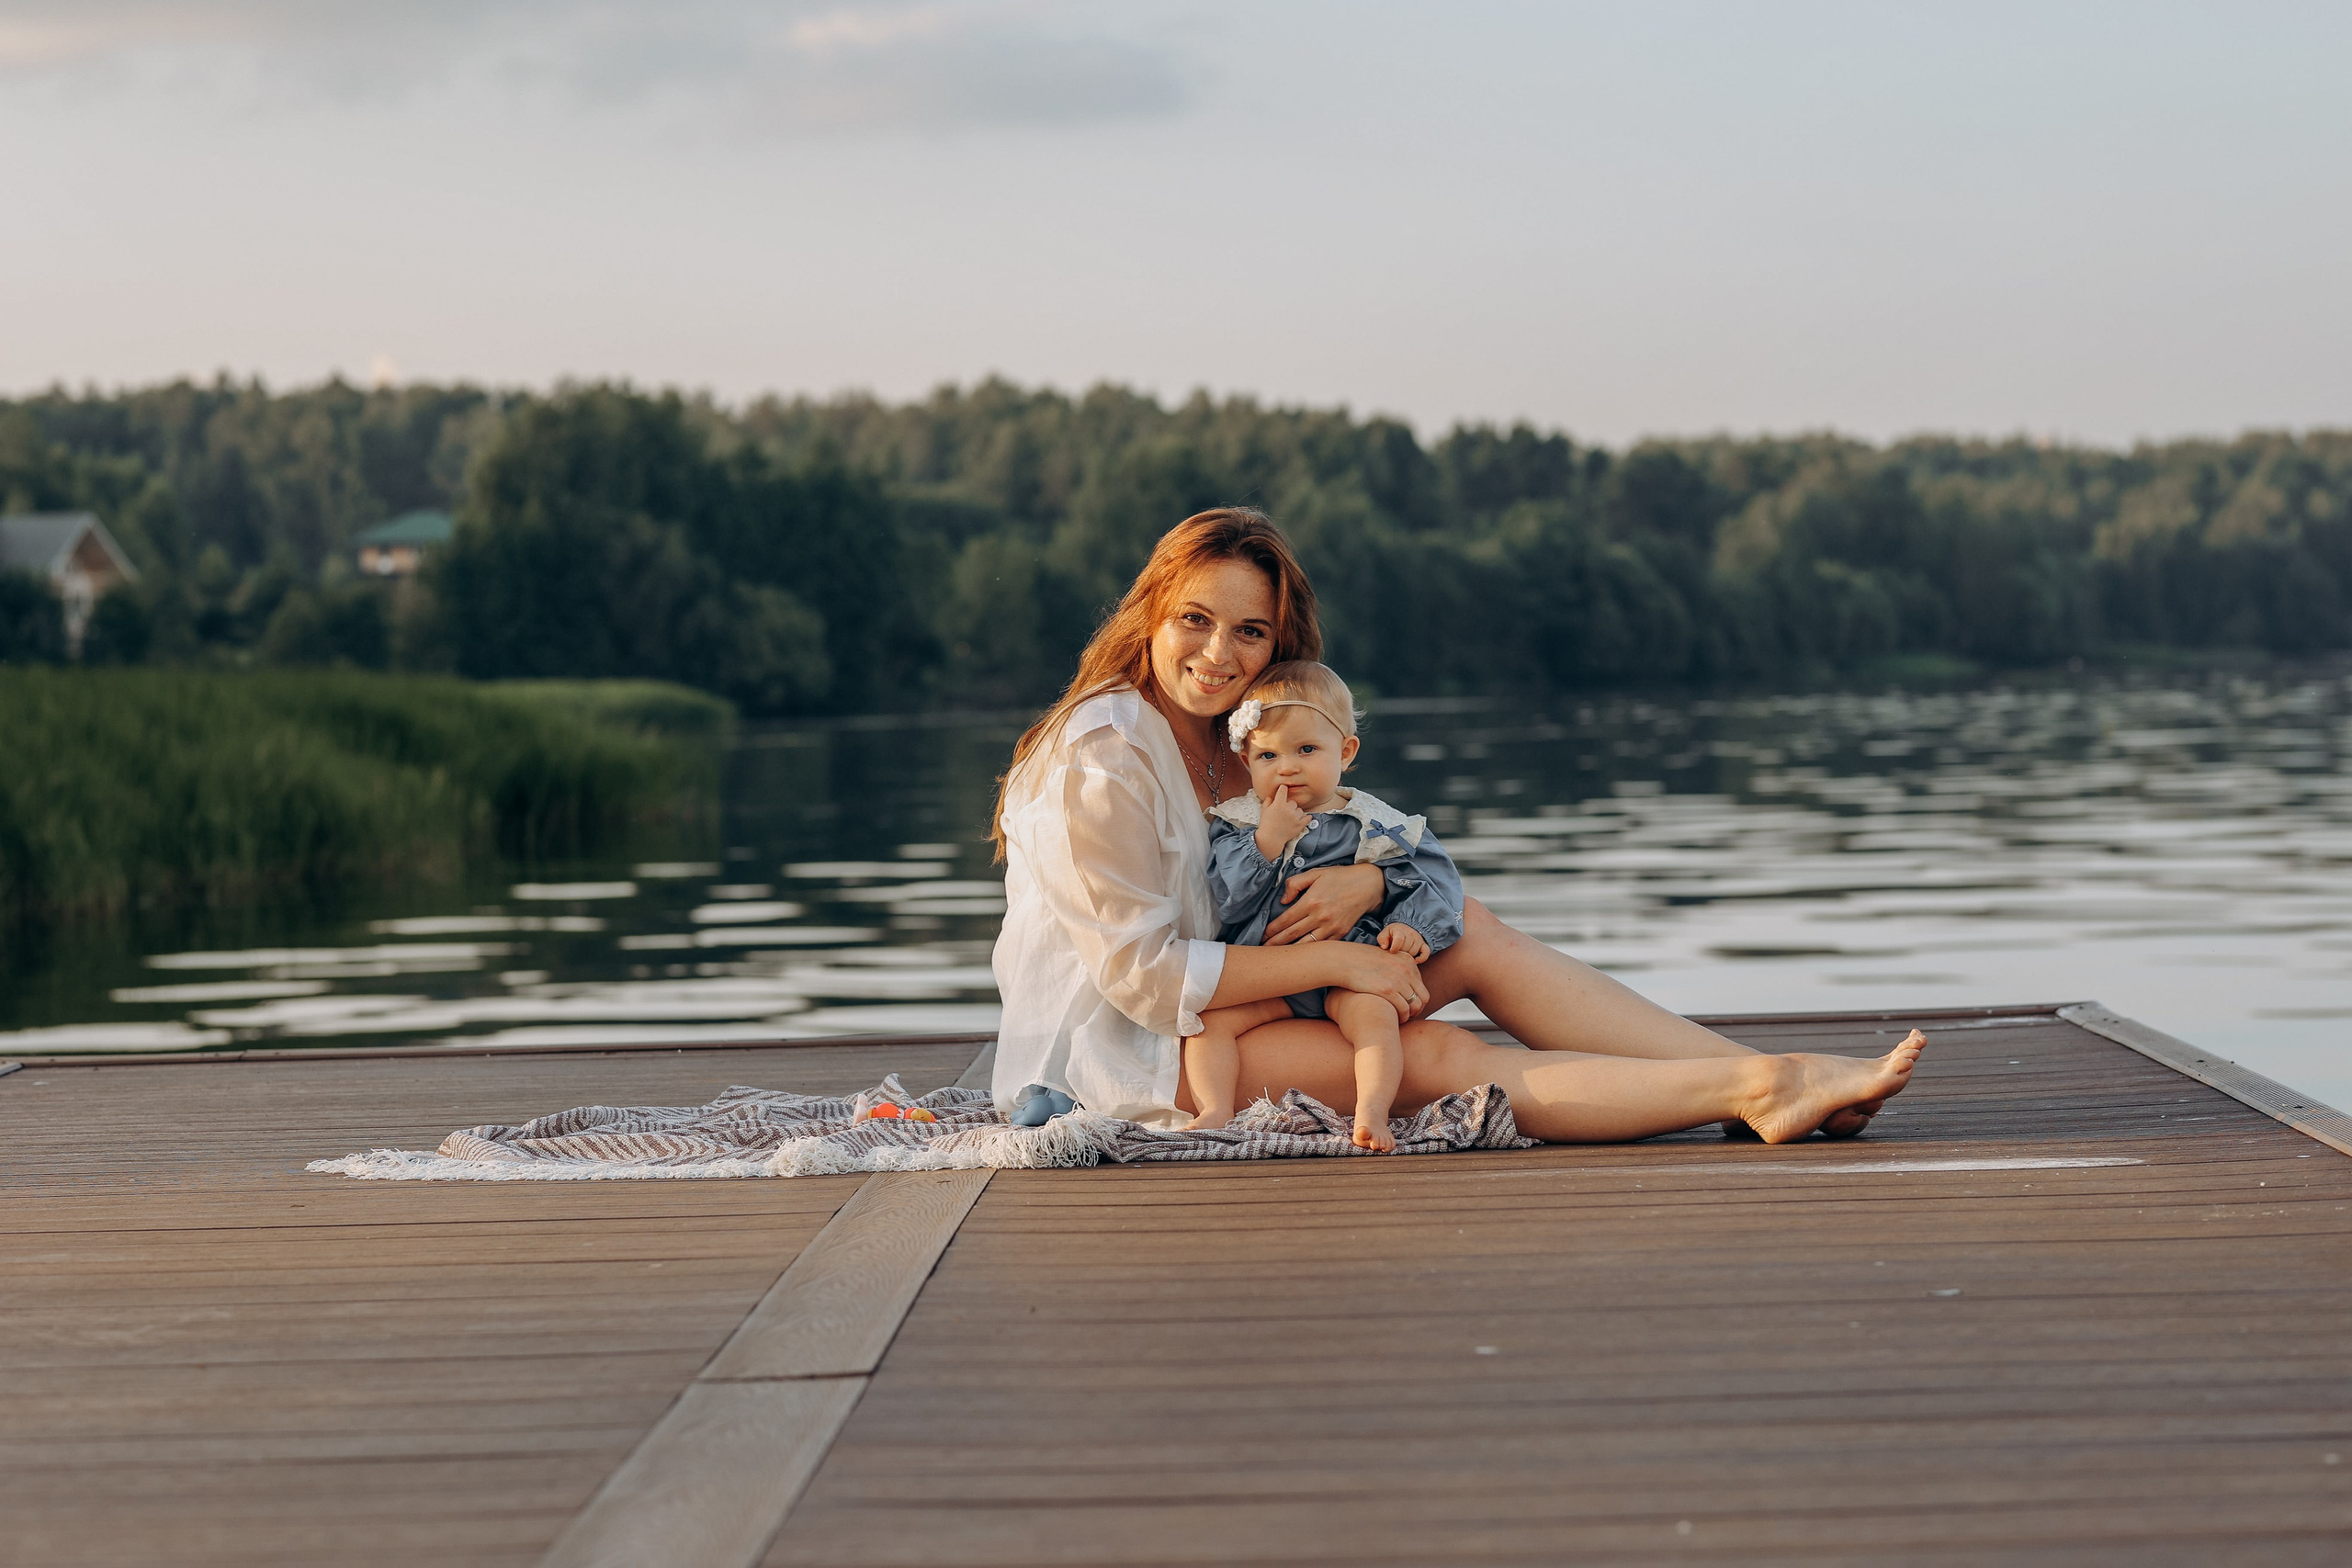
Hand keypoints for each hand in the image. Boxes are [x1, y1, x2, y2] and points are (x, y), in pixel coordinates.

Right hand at [1255, 786, 1310, 861]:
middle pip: (1293, 802)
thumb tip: (1271, 797)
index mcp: (1279, 803)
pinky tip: (1304, 818)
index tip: (1283, 789)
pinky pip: (1307, 818)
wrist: (1271, 838)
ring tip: (1290, 818)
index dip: (1283, 789)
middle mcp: (1288, 808)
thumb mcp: (1264, 810)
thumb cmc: (1266, 824)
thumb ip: (1268, 801)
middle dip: (1289, 805)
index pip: (1283, 789)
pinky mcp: (1300, 824)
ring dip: (1296, 812)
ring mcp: (1295, 817)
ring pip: (1299, 810)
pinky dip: (1306, 818)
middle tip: (1284, 811)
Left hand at [1263, 862, 1385, 944]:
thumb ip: (1295, 884)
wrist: (1368, 885)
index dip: (1271, 930)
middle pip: (1291, 935)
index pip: (1285, 920)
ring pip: (1305, 945)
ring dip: (1290, 952)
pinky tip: (1300, 956)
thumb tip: (1283, 901)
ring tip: (1278, 957)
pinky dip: (1309, 952)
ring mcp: (1331, 927)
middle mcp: (1320, 917)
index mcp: (1311, 901)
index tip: (1262, 936)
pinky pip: (1321, 946)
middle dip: (1275, 944)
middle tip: (1263, 951)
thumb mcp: (1315, 873)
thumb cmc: (1340, 877)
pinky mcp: (1340, 933)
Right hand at [1330, 941, 1428, 1021]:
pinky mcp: (1388, 990)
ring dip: (1410, 1015)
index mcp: (1407, 960)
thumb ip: (1396, 968)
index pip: (1421, 985)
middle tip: (1407, 1016)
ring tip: (1400, 1019)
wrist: (1344, 960)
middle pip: (1423, 996)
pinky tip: (1394, 1019)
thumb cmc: (1360, 961)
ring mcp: (1398, 979)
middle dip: (1417, 1009)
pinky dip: (1402, 1017)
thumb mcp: (1385, 958)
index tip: (1408, 1006)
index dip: (1416, 999)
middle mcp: (1407, 969)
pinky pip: (1404, 1009)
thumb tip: (1402, 982)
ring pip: (1415, 1005)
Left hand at [1377, 922, 1429, 962]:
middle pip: (1405, 949)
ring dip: (1407, 956)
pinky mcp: (1424, 945)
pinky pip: (1426, 954)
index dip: (1394, 948)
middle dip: (1399, 952)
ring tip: (1402, 952)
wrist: (1405, 927)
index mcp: (1400, 931)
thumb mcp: (1385, 933)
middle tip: (1396, 951)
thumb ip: (1382, 939)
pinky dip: (1421, 959)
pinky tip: (1414, 961)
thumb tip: (1384, 947)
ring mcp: (1418, 940)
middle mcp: (1411, 934)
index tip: (1391, 951)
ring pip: (1413, 953)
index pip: (1399, 940)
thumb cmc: (1393, 933)